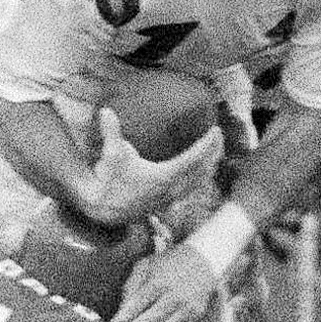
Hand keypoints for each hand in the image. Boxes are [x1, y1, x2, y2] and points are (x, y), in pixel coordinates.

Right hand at [78, 109, 222, 226]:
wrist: (102, 211)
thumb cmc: (108, 182)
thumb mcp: (111, 156)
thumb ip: (111, 132)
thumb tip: (105, 111)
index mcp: (165, 175)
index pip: (195, 158)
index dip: (208, 144)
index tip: (216, 130)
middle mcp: (172, 188)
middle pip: (204, 171)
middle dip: (215, 153)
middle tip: (218, 137)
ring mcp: (170, 197)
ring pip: (199, 183)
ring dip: (209, 167)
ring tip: (213, 154)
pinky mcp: (165, 202)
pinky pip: (190, 190)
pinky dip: (199, 179)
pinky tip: (196, 174)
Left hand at [107, 242, 218, 321]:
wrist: (204, 259)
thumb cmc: (169, 262)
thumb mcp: (146, 265)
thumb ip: (132, 286)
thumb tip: (122, 311)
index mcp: (158, 282)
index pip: (135, 306)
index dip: (120, 321)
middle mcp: (173, 296)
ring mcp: (186, 307)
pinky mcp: (195, 315)